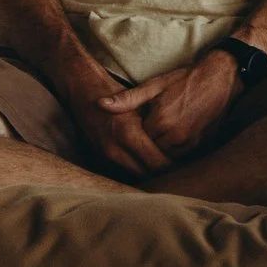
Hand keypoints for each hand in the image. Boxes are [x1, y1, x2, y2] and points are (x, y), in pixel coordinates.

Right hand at [59, 67, 174, 178]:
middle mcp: (115, 148)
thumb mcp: (139, 101)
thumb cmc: (116, 92)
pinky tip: (147, 165)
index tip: (183, 163)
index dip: (171, 165)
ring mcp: (105, 155)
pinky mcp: (100, 157)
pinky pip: (123, 171)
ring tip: (166, 168)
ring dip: (149, 173)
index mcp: (128, 133)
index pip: (155, 162)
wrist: (83, 91)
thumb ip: (156, 122)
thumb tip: (177, 140)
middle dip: (162, 173)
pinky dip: (136, 170)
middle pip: (146, 173)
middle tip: (177, 169)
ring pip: (135, 175)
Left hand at [96, 52, 241, 162]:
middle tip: (143, 134)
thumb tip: (101, 105)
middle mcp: (175, 135)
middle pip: (150, 150)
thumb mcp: (155, 85)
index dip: (134, 134)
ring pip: (165, 156)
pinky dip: (173, 150)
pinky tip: (170, 138)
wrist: (221, 78)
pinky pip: (180, 156)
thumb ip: (128, 99)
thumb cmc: (185, 79)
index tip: (133, 126)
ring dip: (159, 149)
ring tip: (156, 136)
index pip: (137, 139)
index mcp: (161, 120)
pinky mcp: (201, 144)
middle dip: (145, 144)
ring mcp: (190, 141)